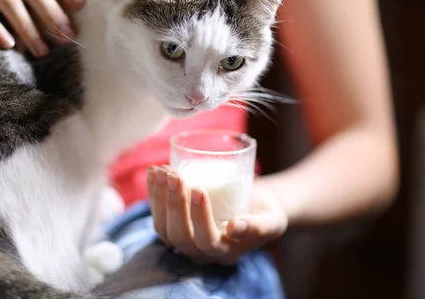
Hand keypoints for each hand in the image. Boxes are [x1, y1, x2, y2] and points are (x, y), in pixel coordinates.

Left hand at [147, 166, 287, 265]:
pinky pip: (157, 214)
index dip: (199, 217)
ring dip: (159, 198)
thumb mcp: (272, 219)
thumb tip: (235, 227)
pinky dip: (152, 192)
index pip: (207, 241)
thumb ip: (258, 226)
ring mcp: (183, 241)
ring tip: (163, 170)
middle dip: (174, 204)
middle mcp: (200, 252)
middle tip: (176, 175)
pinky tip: (153, 171)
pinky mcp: (172, 226)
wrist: (253, 206)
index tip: (199, 188)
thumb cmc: (265, 212)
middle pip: (179, 235)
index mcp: (225, 253)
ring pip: (162, 227)